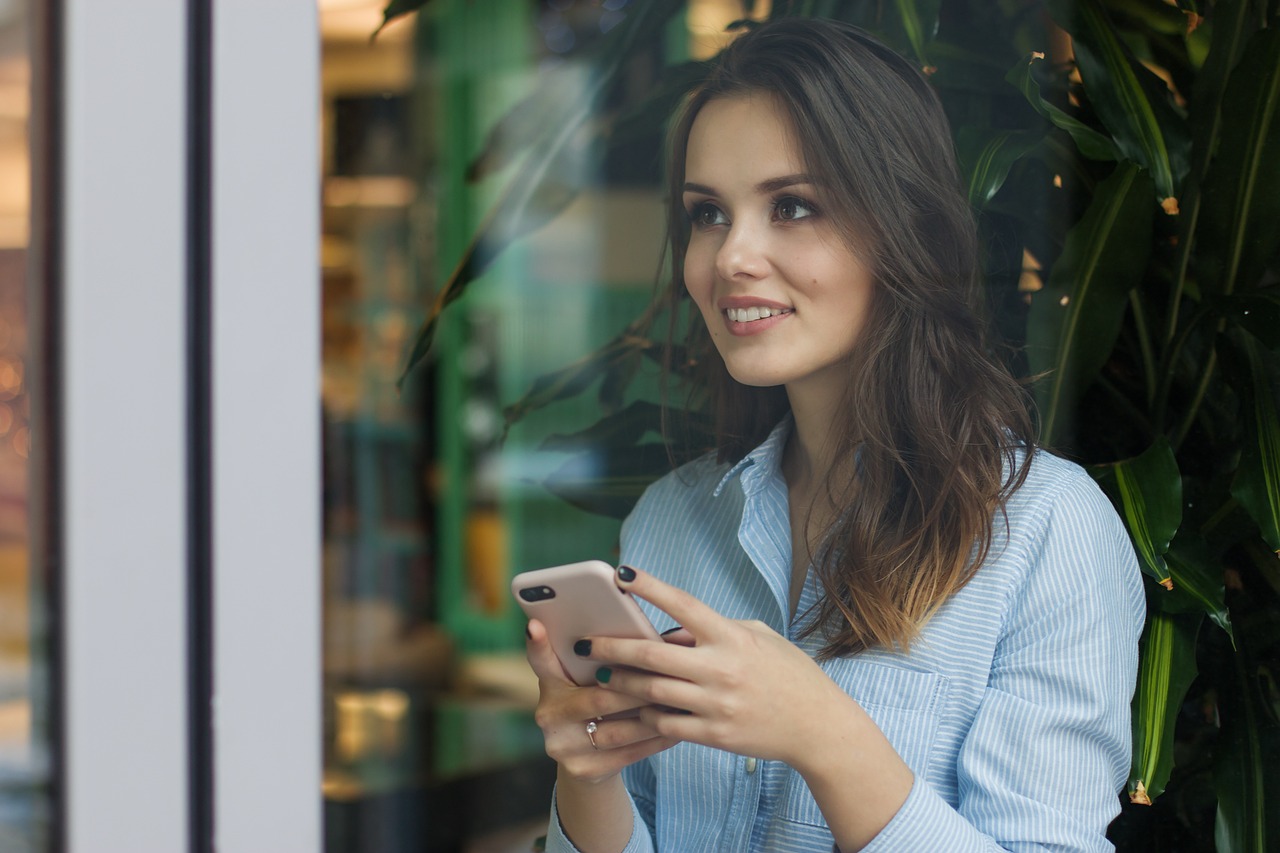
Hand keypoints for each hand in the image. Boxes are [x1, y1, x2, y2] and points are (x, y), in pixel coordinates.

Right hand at [525, 617, 679, 783]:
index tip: (535, 624)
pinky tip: (676, 728)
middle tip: (669, 676)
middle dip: (637, 688)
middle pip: (598, 698)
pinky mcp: (583, 770)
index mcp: (550, 683)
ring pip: (617, 730)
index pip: (540, 660)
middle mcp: (548, 715)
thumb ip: (604, 659)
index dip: (537, 644)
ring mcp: (562, 746)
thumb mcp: (589, 679)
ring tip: (680, 702)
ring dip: (653, 716)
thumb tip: (648, 636)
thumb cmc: (598, 701)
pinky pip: (628, 754)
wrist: (588, 757)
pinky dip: (656, 739)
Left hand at [577, 565, 859, 770]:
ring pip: (651, 693)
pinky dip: (644, 715)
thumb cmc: (789, 674)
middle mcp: (721, 669)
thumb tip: (675, 629)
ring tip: (603, 677)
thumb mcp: (759, 637)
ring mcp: (716, 704)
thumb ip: (717, 630)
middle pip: (653, 656)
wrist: (817, 726)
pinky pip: (666, 724)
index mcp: (732, 637)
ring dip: (621, 684)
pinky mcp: (714, 735)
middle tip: (589, 644)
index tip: (621, 574)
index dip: (651, 588)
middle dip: (615, 648)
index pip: (684, 605)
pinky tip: (631, 709)